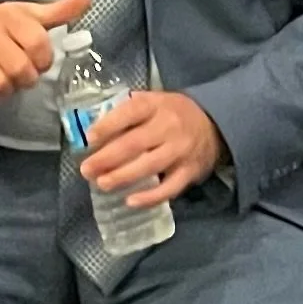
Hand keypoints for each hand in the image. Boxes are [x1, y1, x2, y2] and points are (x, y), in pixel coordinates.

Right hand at [0, 0, 91, 103]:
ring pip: (0, 84)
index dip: (44, 59)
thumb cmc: (2, 25)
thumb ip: (60, 11)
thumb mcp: (31, 15)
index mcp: (9, 15)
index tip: (40, 60)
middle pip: (20, 69)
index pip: (38, 44)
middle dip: (28, 77)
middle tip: (25, 73)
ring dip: (11, 89)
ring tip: (10, 79)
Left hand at [80, 91, 223, 206]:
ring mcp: (181, 150)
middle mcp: (169, 127)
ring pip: (149, 166)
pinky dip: (150, 197)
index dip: (109, 125)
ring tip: (102, 184)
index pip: (130, 112)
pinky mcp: (190, 171)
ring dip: (123, 177)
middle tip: (86, 170)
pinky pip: (169, 188)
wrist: (216, 123)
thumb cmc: (173, 113)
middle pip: (135, 143)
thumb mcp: (153, 101)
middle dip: (107, 158)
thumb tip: (94, 131)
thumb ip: (128, 112)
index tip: (90, 138)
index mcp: (157, 105)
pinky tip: (131, 201)